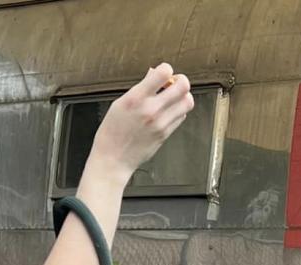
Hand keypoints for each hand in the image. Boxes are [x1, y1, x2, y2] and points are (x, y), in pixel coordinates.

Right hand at [89, 63, 194, 181]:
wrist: (114, 159)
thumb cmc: (112, 132)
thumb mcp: (120, 103)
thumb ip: (140, 89)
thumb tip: (153, 74)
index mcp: (136, 98)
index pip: (163, 72)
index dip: (166, 69)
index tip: (162, 74)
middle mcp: (151, 110)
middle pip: (183, 86)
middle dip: (180, 81)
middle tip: (173, 84)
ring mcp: (160, 124)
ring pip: (187, 102)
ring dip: (183, 96)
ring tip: (173, 98)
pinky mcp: (165, 135)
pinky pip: (181, 117)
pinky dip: (178, 111)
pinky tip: (168, 111)